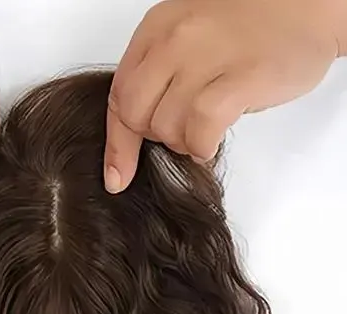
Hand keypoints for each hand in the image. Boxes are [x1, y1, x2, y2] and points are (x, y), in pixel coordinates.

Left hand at [104, 0, 344, 192]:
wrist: (317, 3)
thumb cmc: (257, 24)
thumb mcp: (192, 36)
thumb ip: (160, 75)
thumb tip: (137, 132)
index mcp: (158, 27)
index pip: (117, 96)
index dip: (117, 144)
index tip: (118, 176)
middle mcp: (176, 38)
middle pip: (135, 116)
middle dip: (156, 138)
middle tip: (184, 133)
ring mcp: (206, 55)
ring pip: (166, 128)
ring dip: (185, 142)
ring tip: (209, 128)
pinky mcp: (239, 78)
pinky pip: (199, 130)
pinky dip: (203, 146)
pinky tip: (214, 139)